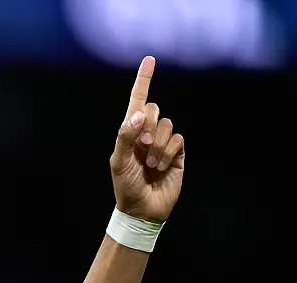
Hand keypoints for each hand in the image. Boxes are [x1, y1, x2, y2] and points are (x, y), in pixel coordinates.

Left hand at [110, 56, 184, 222]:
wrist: (142, 209)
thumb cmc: (125, 186)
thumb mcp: (118, 161)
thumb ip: (126, 136)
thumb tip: (139, 113)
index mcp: (129, 132)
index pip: (137, 101)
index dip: (143, 80)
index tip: (150, 59)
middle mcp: (147, 134)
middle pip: (155, 109)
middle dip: (148, 125)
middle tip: (142, 146)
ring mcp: (163, 143)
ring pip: (167, 125)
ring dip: (158, 144)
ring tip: (151, 163)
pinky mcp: (177, 153)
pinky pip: (178, 139)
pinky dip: (169, 152)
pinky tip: (162, 166)